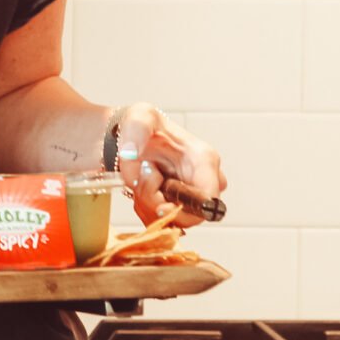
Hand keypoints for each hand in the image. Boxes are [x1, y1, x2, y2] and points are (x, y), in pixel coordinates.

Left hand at [115, 103, 226, 228]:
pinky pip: (165, 221)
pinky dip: (147, 211)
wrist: (130, 137)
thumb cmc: (142, 125)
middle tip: (138, 184)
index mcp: (204, 159)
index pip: (209, 199)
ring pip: (175, 220)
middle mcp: (205, 180)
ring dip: (149, 207)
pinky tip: (139, 192)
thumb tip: (130, 153)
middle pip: (191, 216)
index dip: (186, 210)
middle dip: (159, 205)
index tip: (159, 207)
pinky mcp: (181, 204)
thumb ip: (135, 131)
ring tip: (136, 182)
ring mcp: (194, 194)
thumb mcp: (138, 118)